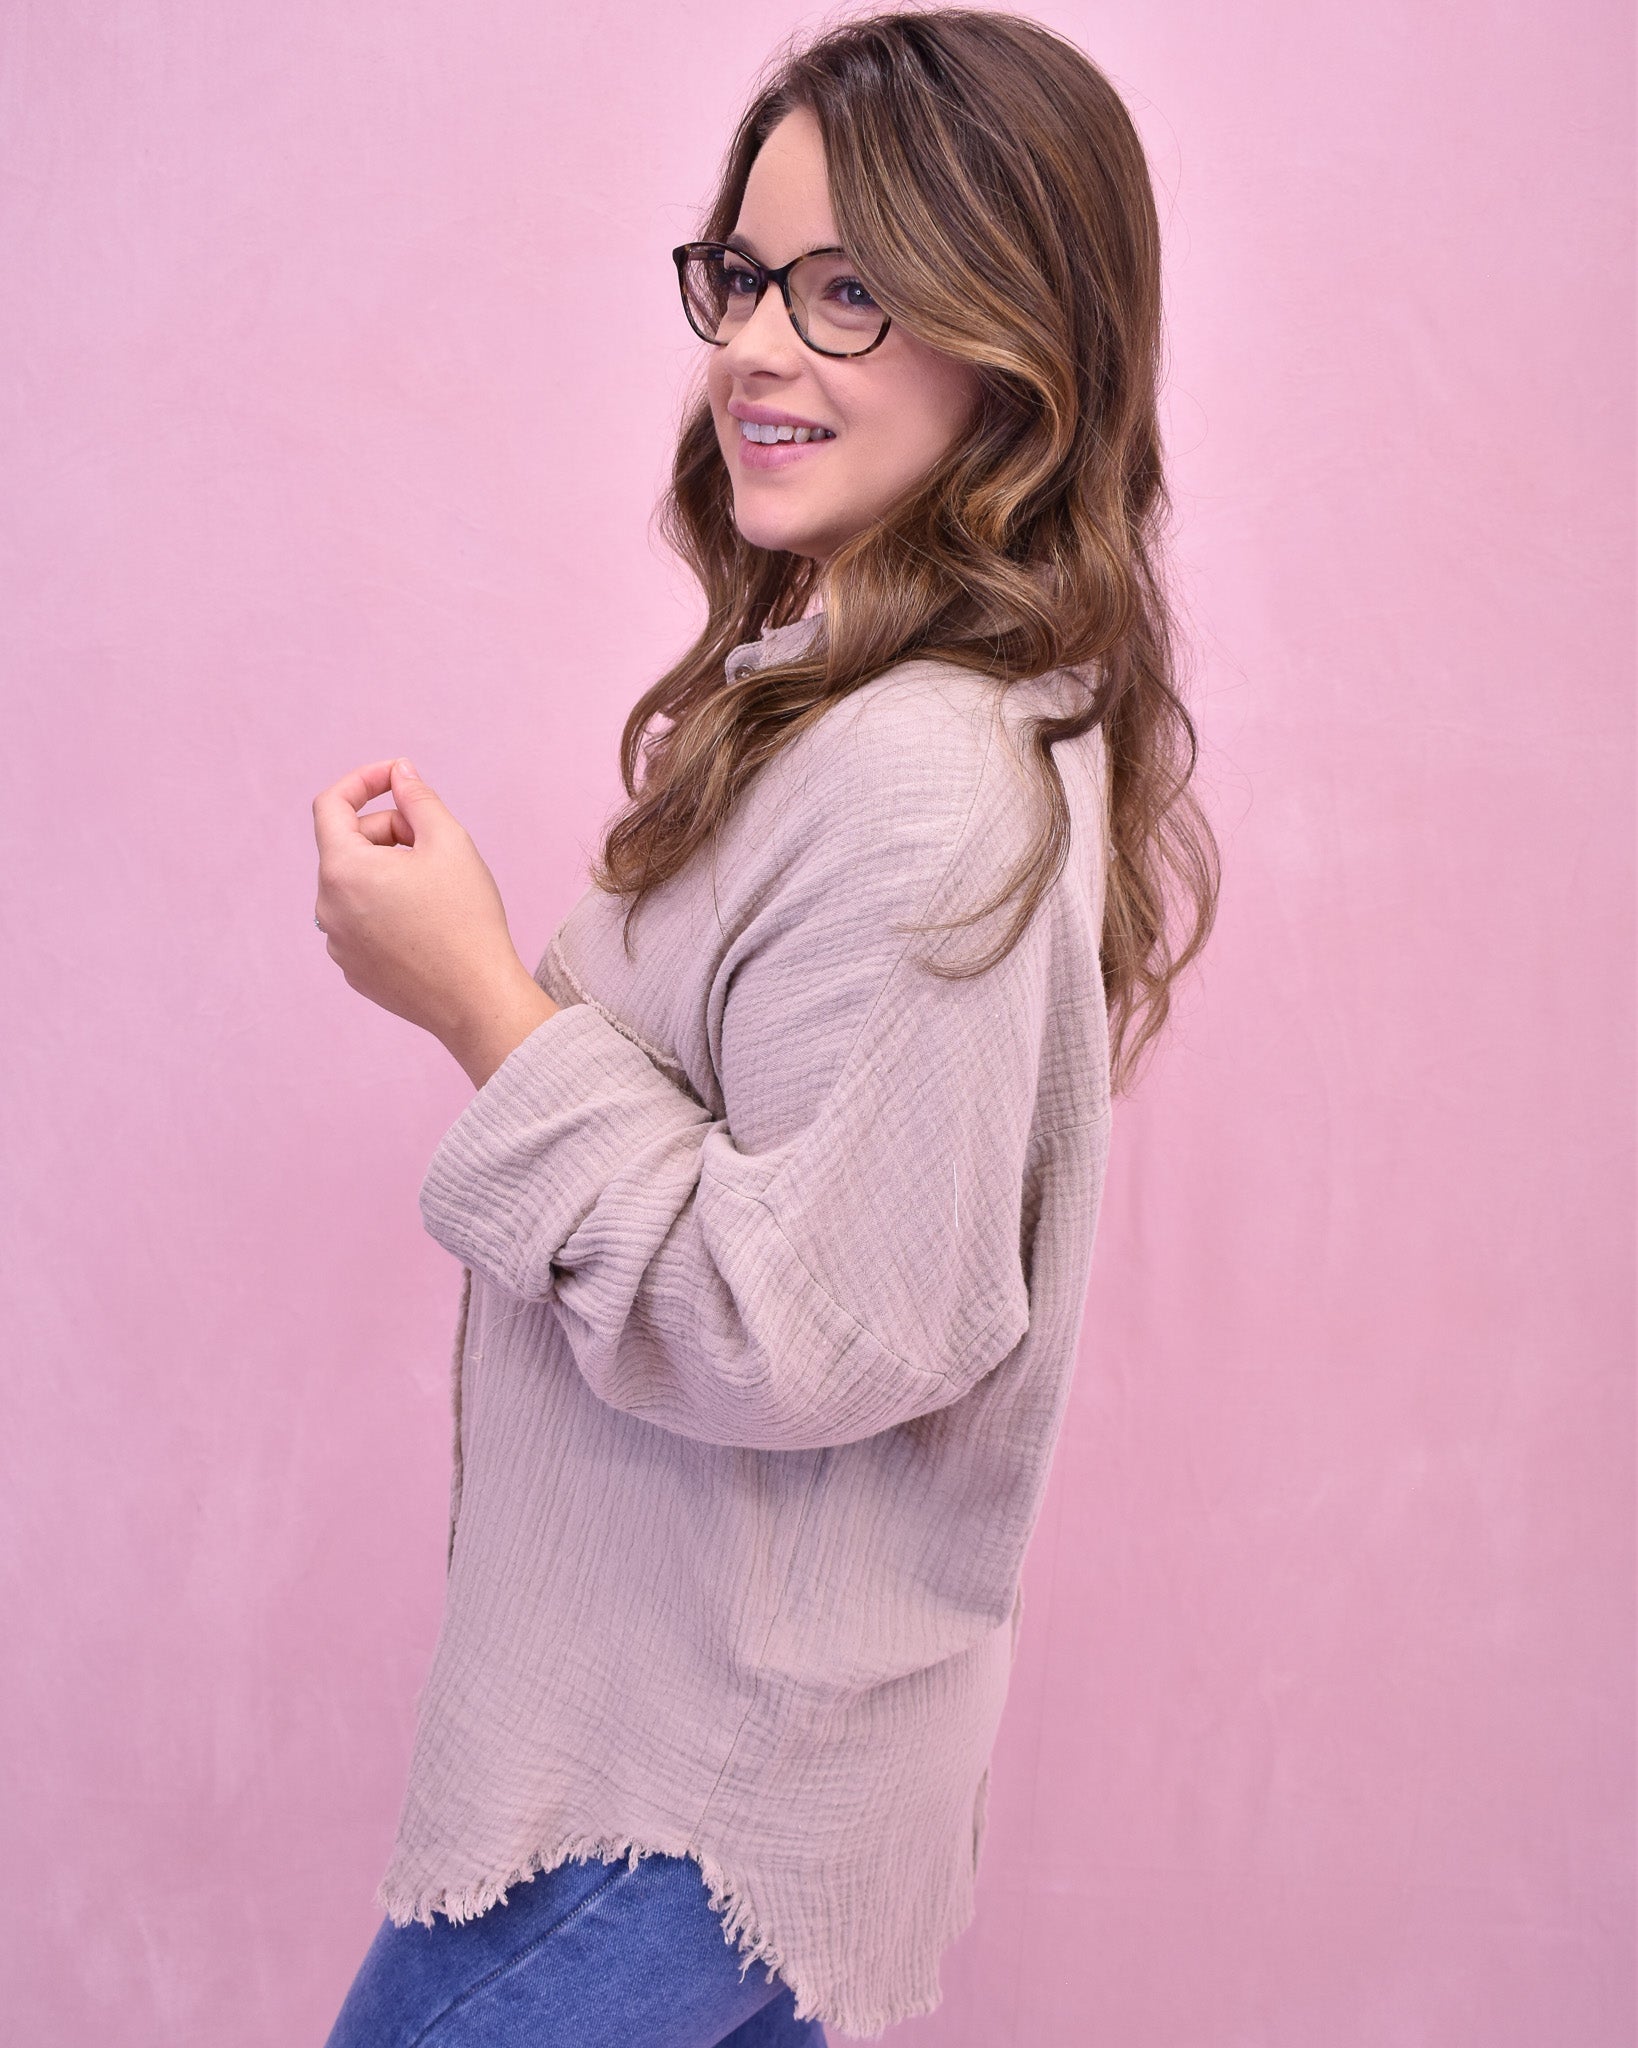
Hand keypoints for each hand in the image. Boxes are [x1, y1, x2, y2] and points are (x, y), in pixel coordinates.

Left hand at [312, 757, 557, 1086]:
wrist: (478, 1000)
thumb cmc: (467, 920)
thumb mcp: (450, 842)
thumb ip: (418, 797)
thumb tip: (400, 773)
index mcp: (343, 870)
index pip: (331, 805)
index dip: (363, 781)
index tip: (395, 778)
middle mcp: (327, 908)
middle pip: (348, 846)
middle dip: (389, 832)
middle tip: (437, 844)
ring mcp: (338, 945)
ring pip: (356, 886)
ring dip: (389, 872)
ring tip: (436, 888)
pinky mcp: (354, 971)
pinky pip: (362, 923)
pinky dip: (387, 909)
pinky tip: (428, 924)